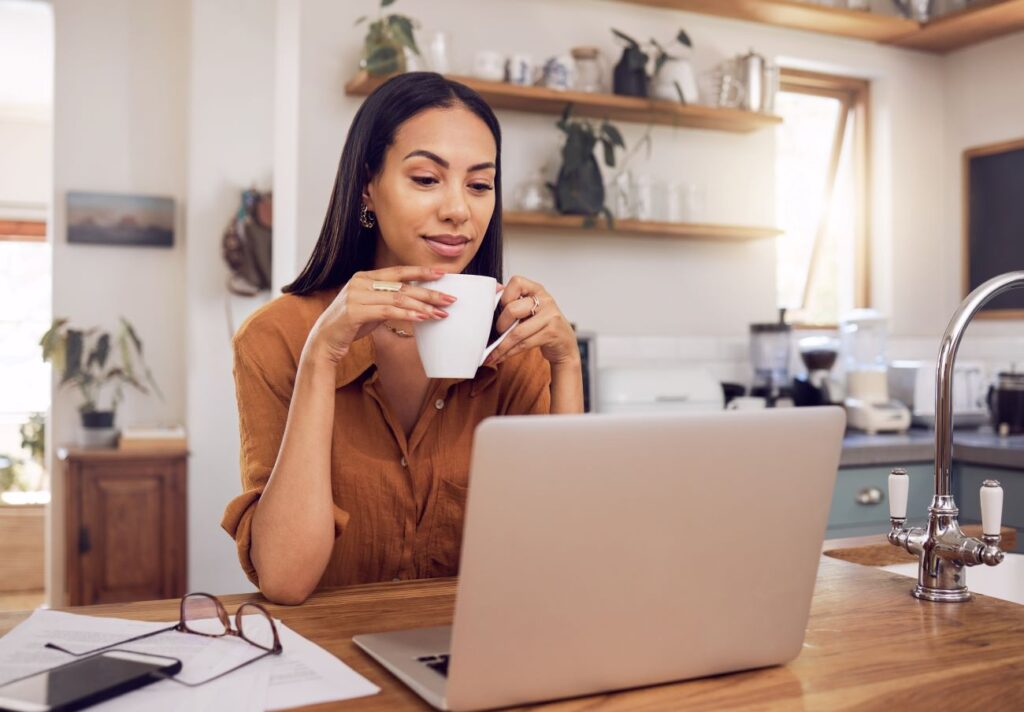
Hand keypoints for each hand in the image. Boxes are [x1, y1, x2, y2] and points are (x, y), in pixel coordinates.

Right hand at [305, 266, 455, 363]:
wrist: (324, 341)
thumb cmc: (350, 325)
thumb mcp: (371, 308)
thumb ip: (388, 300)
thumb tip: (417, 301)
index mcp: (364, 277)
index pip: (398, 271)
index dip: (421, 272)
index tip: (443, 274)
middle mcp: (360, 282)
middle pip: (402, 285)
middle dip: (429, 292)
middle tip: (450, 299)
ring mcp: (356, 295)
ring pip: (397, 297)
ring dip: (422, 306)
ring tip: (441, 313)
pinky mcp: (355, 311)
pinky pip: (387, 311)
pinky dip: (407, 314)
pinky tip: (422, 318)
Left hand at [483, 275, 579, 367]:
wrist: (564, 343)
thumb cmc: (542, 324)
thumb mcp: (530, 308)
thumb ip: (513, 299)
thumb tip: (494, 288)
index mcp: (537, 289)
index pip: (516, 282)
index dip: (504, 297)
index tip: (500, 309)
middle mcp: (545, 300)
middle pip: (512, 310)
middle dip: (500, 325)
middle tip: (496, 334)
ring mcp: (550, 316)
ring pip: (517, 332)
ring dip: (501, 346)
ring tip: (492, 354)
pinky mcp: (551, 333)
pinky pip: (524, 344)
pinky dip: (509, 352)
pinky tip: (501, 356)